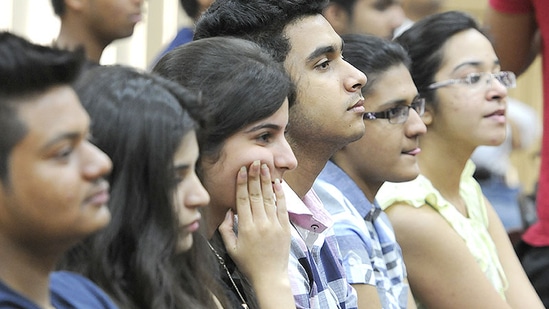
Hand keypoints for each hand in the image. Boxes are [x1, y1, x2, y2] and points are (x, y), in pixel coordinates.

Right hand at [218, 160, 290, 285]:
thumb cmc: (249, 264)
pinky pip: (282, 208)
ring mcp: (274, 225)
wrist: (270, 277)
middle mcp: (260, 224)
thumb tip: (228, 211)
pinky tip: (278, 183)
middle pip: (256, 195)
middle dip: (255, 176)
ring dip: (266, 181)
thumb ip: (226, 229)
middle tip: (255, 161)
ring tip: (265, 166)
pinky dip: (280, 195)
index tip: (241, 170)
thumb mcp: (231, 248)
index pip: (242, 200)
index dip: (241, 183)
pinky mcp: (285, 228)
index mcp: (246, 228)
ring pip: (269, 198)